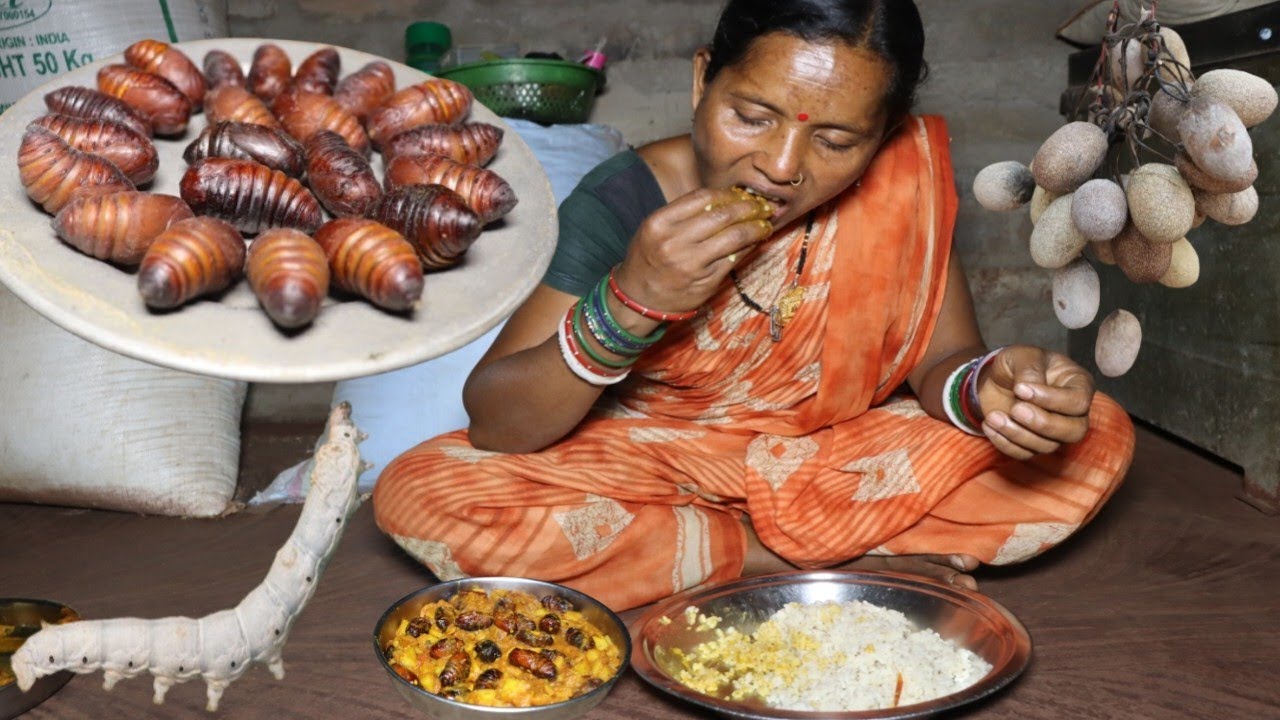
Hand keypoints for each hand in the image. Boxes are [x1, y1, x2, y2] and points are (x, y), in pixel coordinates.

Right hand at [611, 187, 774, 315]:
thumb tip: (727, 199)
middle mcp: (674, 242)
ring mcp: (691, 264)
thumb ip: (684, 213)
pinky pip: (734, 259)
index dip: (728, 193)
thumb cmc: (649, 259)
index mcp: (659, 223)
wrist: (638, 298)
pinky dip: (749, 247)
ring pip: (734, 237)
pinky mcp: (705, 282)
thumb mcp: (656, 229)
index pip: (702, 197)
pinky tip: (756, 241)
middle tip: (763, 206)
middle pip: (722, 215)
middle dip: (748, 207)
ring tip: (766, 223)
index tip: (741, 193)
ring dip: (755, 228)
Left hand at [977, 345, 1094, 459]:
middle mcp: (1073, 412)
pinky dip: (1005, 443)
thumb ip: (1030, 370)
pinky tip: (989, 425)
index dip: (1052, 399)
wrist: (996, 377)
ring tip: (993, 416)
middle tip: (1015, 409)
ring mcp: (1054, 431)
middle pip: (1074, 431)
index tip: (1020, 389)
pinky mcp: (1033, 443)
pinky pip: (1025, 453)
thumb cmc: (1018, 363)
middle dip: (1043, 424)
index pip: (1078, 401)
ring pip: (1047, 446)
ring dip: (1018, 433)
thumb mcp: (1023, 355)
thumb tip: (1029, 390)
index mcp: (1078, 384)